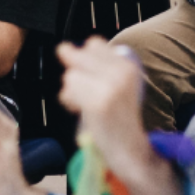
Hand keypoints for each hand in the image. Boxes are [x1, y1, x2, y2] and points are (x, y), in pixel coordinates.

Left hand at [58, 38, 172, 194]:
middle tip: (87, 94)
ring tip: (84, 106)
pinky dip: (69, 100)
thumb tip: (63, 48)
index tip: (93, 80)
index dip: (85, 61)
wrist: (131, 150)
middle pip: (79, 56)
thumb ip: (93, 65)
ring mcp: (111, 86)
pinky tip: (80, 111)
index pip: (93, 44)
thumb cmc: (117, 118)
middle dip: (75, 73)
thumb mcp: (114, 85)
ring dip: (71, 90)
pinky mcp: (99, 103)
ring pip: (71, 75)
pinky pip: (68, 90)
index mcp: (128, 64)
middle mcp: (122, 71)